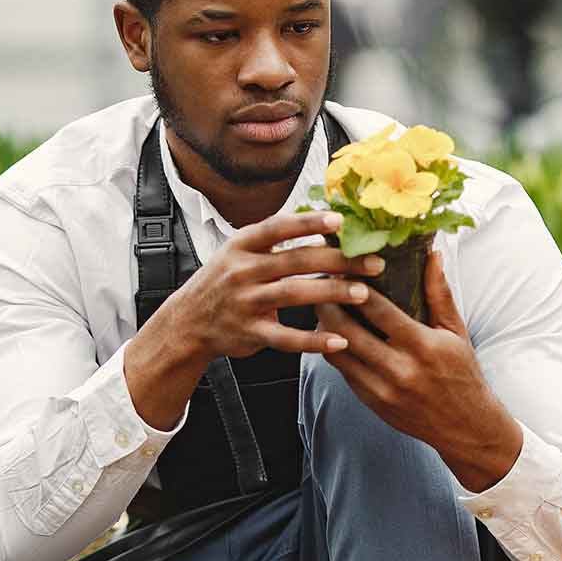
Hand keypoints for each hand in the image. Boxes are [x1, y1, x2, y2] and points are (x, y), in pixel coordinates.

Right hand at [126, 211, 382, 428]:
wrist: (188, 321)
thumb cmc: (225, 281)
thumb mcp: (239, 251)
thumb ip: (275, 240)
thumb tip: (323, 218)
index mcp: (242, 244)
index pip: (278, 227)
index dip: (308, 223)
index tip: (340, 220)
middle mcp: (243, 270)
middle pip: (296, 261)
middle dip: (338, 260)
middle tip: (373, 262)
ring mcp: (246, 302)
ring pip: (295, 295)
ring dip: (332, 293)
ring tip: (364, 293)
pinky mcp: (250, 333)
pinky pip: (286, 339)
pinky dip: (314, 341)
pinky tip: (339, 342)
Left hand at [314, 248, 522, 491]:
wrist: (466, 427)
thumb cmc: (463, 373)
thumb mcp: (456, 332)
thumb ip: (439, 293)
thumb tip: (432, 253)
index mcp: (423, 346)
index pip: (378, 310)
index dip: (354, 287)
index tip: (344, 269)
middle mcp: (400, 369)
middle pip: (347, 331)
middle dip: (329, 304)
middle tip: (322, 285)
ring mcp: (383, 390)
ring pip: (337, 353)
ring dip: (324, 328)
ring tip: (323, 307)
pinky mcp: (372, 403)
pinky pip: (343, 372)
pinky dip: (334, 351)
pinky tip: (333, 335)